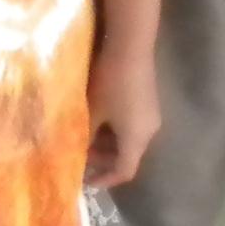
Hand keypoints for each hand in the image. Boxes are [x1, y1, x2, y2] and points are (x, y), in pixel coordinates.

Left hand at [85, 42, 160, 187]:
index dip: (105, 179)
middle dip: (103, 158)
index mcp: (137, 140)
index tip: (85, 180)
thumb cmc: (111, 82)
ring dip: (108, 141)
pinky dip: (115, 127)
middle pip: (127, 155)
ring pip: (129, 138)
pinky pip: (132, 123)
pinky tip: (98, 115)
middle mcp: (150, 131)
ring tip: (84, 133)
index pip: (124, 171)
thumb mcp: (93, 110)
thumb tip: (73, 149)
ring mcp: (151, 114)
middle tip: (79, 153)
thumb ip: (84, 134)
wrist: (131, 44)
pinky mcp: (148, 99)